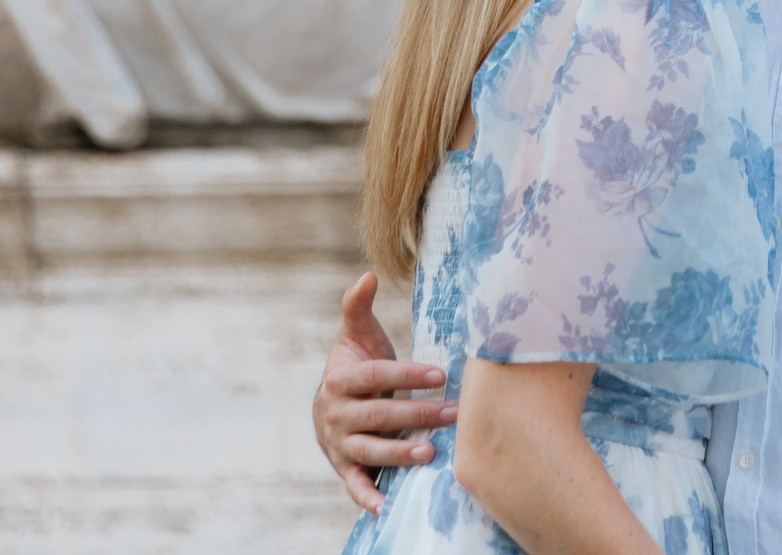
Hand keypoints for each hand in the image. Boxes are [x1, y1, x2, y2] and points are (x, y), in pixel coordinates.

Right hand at [314, 272, 458, 514]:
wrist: (327, 408)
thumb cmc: (354, 367)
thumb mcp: (355, 336)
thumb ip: (357, 307)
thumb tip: (368, 274)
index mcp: (341, 380)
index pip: (377, 376)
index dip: (407, 375)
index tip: (441, 374)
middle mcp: (338, 415)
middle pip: (380, 415)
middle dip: (417, 415)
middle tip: (454, 414)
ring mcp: (340, 444)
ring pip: (371, 450)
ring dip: (399, 454)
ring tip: (431, 454)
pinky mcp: (345, 468)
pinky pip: (356, 485)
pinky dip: (369, 497)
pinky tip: (389, 507)